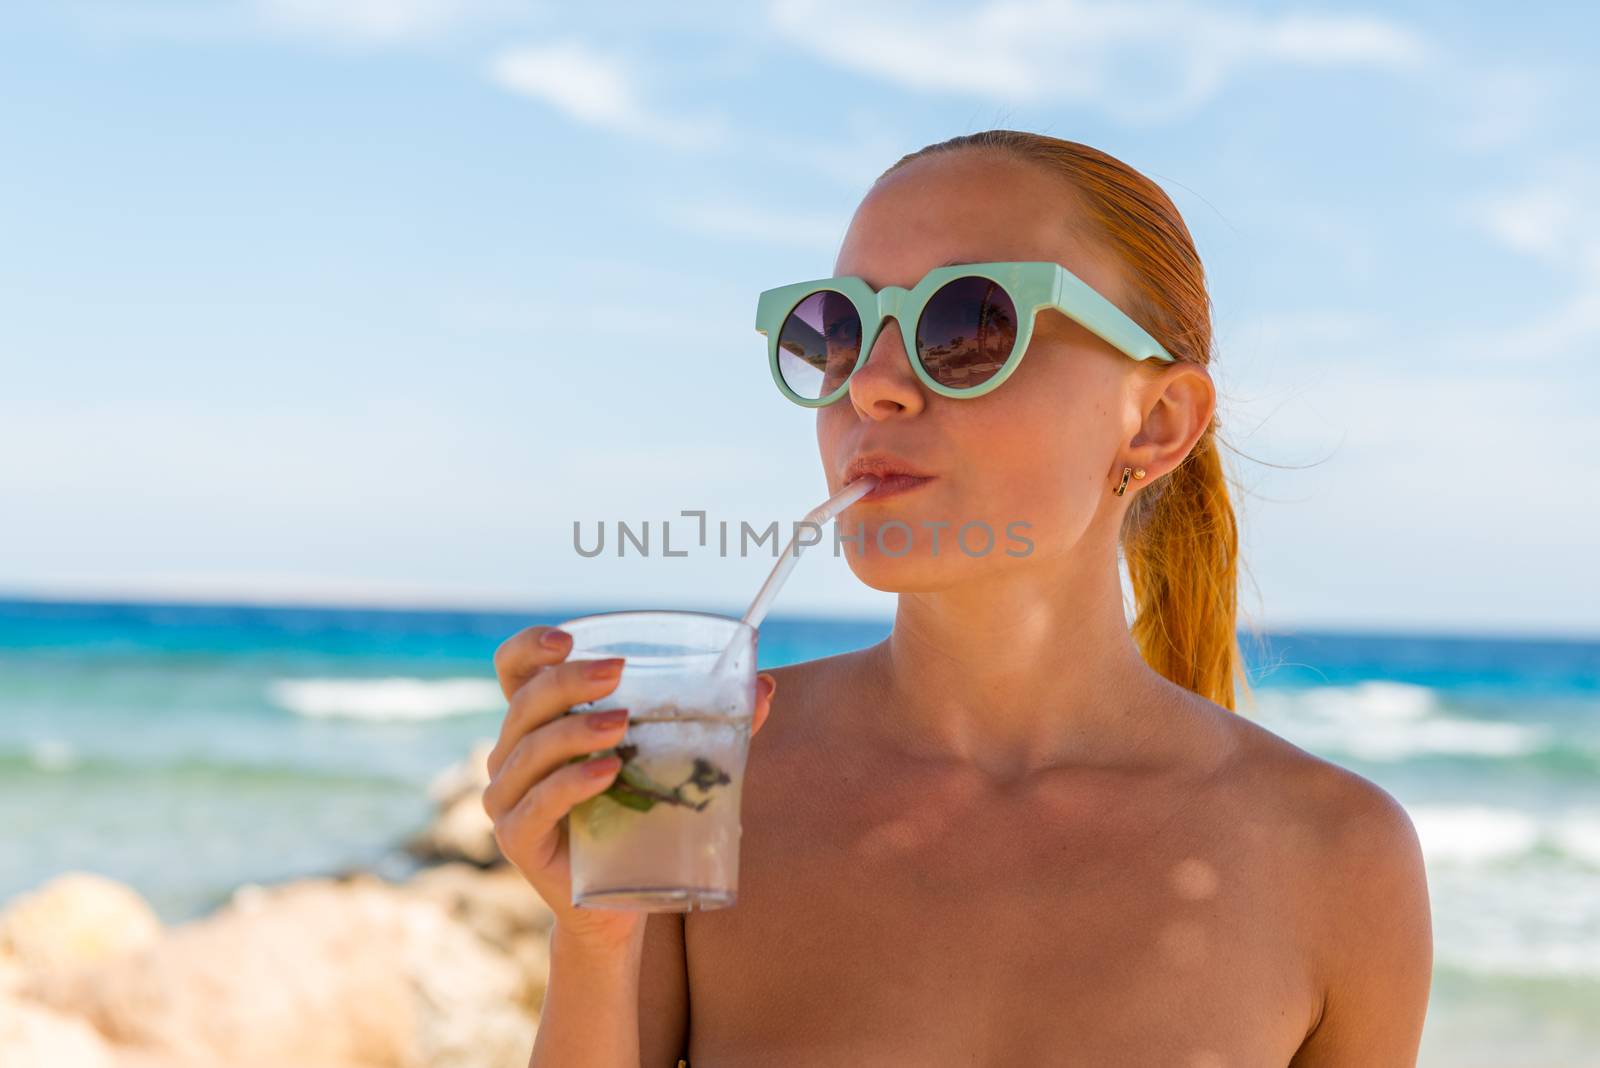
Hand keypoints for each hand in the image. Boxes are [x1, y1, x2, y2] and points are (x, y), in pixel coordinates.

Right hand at [483, 624, 776, 950]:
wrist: (618, 900)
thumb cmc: (636, 818)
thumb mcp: (664, 761)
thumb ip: (707, 725)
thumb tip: (764, 687)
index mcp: (536, 723)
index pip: (513, 670)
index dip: (531, 647)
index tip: (569, 640)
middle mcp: (511, 754)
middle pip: (525, 702)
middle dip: (570, 681)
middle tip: (619, 672)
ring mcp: (508, 798)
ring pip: (530, 749)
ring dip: (576, 730)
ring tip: (623, 724)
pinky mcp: (519, 839)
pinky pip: (537, 803)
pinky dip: (571, 784)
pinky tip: (606, 773)